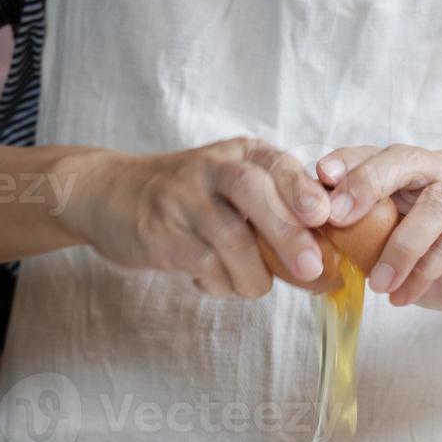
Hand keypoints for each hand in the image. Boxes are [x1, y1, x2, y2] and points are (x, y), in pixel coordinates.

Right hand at [61, 137, 333, 298]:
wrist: (111, 194)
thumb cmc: (194, 202)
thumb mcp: (237, 193)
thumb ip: (280, 218)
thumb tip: (330, 267)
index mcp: (242, 154)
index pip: (277, 164)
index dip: (302, 188)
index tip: (324, 215)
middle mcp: (212, 168)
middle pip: (252, 191)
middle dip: (286, 232)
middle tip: (311, 268)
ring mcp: (182, 198)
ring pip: (228, 236)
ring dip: (252, 273)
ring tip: (255, 286)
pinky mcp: (159, 232)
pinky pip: (201, 264)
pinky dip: (220, 283)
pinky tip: (218, 283)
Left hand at [316, 145, 441, 317]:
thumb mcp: (402, 252)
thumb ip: (366, 242)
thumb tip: (314, 245)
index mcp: (419, 171)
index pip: (377, 154)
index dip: (347, 162)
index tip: (318, 178)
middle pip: (405, 160)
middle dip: (367, 183)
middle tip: (338, 216)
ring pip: (435, 204)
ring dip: (400, 246)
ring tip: (379, 284)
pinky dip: (426, 271)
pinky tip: (405, 296)